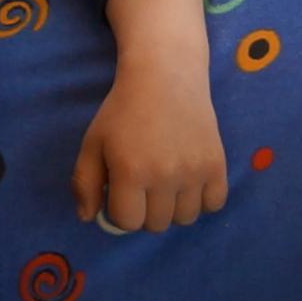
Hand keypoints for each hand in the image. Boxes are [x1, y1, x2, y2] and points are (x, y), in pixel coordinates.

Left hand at [75, 0, 228, 230]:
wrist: (166, 75)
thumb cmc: (123, 110)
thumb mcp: (93, 142)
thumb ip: (84, 182)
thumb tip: (88, 218)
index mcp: (131, 171)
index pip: (127, 222)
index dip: (120, 210)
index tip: (121, 190)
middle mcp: (165, 176)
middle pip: (156, 225)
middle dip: (146, 210)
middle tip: (144, 184)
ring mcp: (194, 172)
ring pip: (185, 219)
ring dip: (173, 208)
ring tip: (167, 183)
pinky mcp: (216, 164)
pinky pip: (213, 204)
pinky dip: (202, 200)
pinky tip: (189, 182)